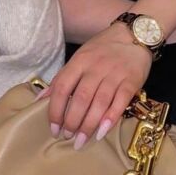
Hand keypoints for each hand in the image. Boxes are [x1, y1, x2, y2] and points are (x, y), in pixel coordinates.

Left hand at [38, 22, 152, 149]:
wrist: (134, 34)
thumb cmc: (103, 48)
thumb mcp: (80, 57)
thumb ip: (62, 78)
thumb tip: (40, 99)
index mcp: (80, 60)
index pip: (63, 86)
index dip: (56, 109)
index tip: (53, 127)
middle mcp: (96, 67)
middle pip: (81, 98)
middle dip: (72, 121)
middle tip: (67, 136)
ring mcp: (114, 74)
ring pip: (99, 103)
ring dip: (88, 125)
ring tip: (80, 140)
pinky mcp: (131, 81)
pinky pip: (120, 102)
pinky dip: (110, 119)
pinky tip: (101, 132)